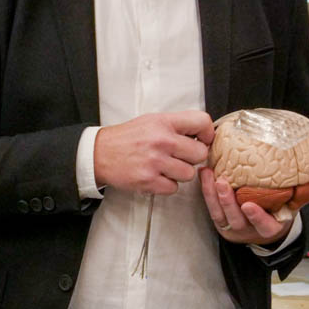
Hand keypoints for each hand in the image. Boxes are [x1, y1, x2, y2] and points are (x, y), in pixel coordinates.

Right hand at [93, 110, 213, 195]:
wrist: (100, 153)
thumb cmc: (128, 138)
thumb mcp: (152, 121)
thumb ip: (176, 126)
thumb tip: (203, 136)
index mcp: (164, 122)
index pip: (202, 122)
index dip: (208, 134)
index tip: (203, 140)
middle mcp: (162, 140)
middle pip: (200, 153)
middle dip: (193, 158)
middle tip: (180, 157)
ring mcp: (155, 161)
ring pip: (189, 173)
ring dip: (179, 173)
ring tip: (165, 167)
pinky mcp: (149, 180)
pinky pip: (173, 188)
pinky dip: (166, 185)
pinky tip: (156, 176)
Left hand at [199, 166, 291, 244]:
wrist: (266, 224)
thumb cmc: (281, 209)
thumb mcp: (297, 201)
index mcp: (272, 228)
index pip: (265, 227)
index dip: (257, 217)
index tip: (249, 205)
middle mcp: (250, 231)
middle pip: (237, 220)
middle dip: (228, 202)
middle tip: (223, 183)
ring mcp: (233, 228)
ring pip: (220, 215)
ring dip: (213, 195)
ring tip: (210, 175)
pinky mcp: (220, 221)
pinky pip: (211, 208)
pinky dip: (206, 192)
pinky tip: (205, 174)